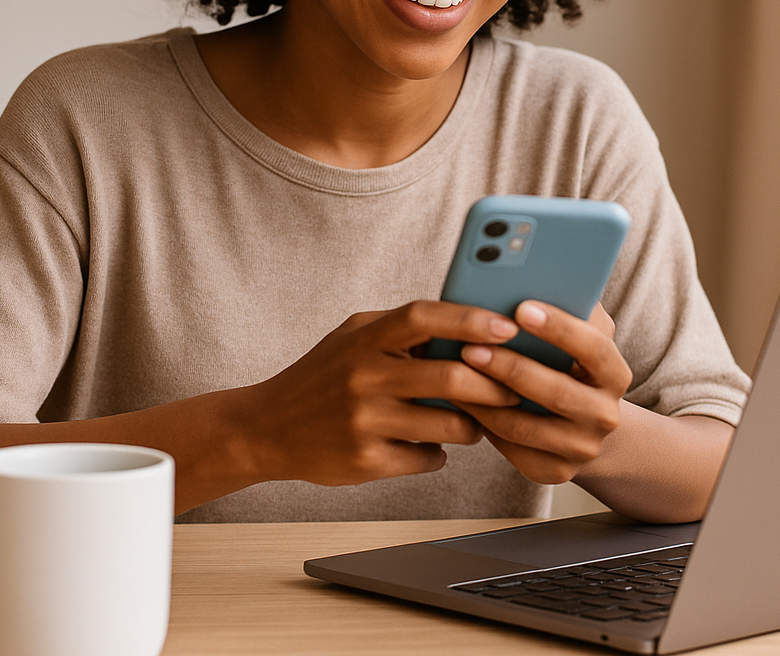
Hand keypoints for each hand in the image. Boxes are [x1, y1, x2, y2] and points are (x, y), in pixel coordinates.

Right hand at [236, 301, 520, 486]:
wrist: (266, 428)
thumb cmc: (322, 377)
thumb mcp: (352, 338)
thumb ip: (400, 329)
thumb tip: (468, 325)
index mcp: (364, 339)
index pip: (424, 318)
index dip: (470, 319)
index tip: (507, 326)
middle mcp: (363, 377)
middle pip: (450, 377)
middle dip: (493, 385)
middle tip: (513, 389)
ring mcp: (365, 422)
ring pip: (448, 425)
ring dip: (473, 425)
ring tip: (472, 422)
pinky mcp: (366, 461)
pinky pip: (428, 458)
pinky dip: (438, 453)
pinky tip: (428, 446)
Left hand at [456, 301, 631, 483]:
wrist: (586, 425)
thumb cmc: (572, 365)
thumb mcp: (582, 335)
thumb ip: (572, 305)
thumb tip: (543, 269)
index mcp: (614, 374)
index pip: (594, 348)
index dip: (560, 328)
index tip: (522, 307)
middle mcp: (604, 415)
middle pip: (556, 392)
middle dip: (510, 367)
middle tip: (471, 346)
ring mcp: (580, 448)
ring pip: (526, 425)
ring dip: (486, 399)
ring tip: (456, 372)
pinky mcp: (553, 471)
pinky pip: (512, 448)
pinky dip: (483, 423)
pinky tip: (460, 401)